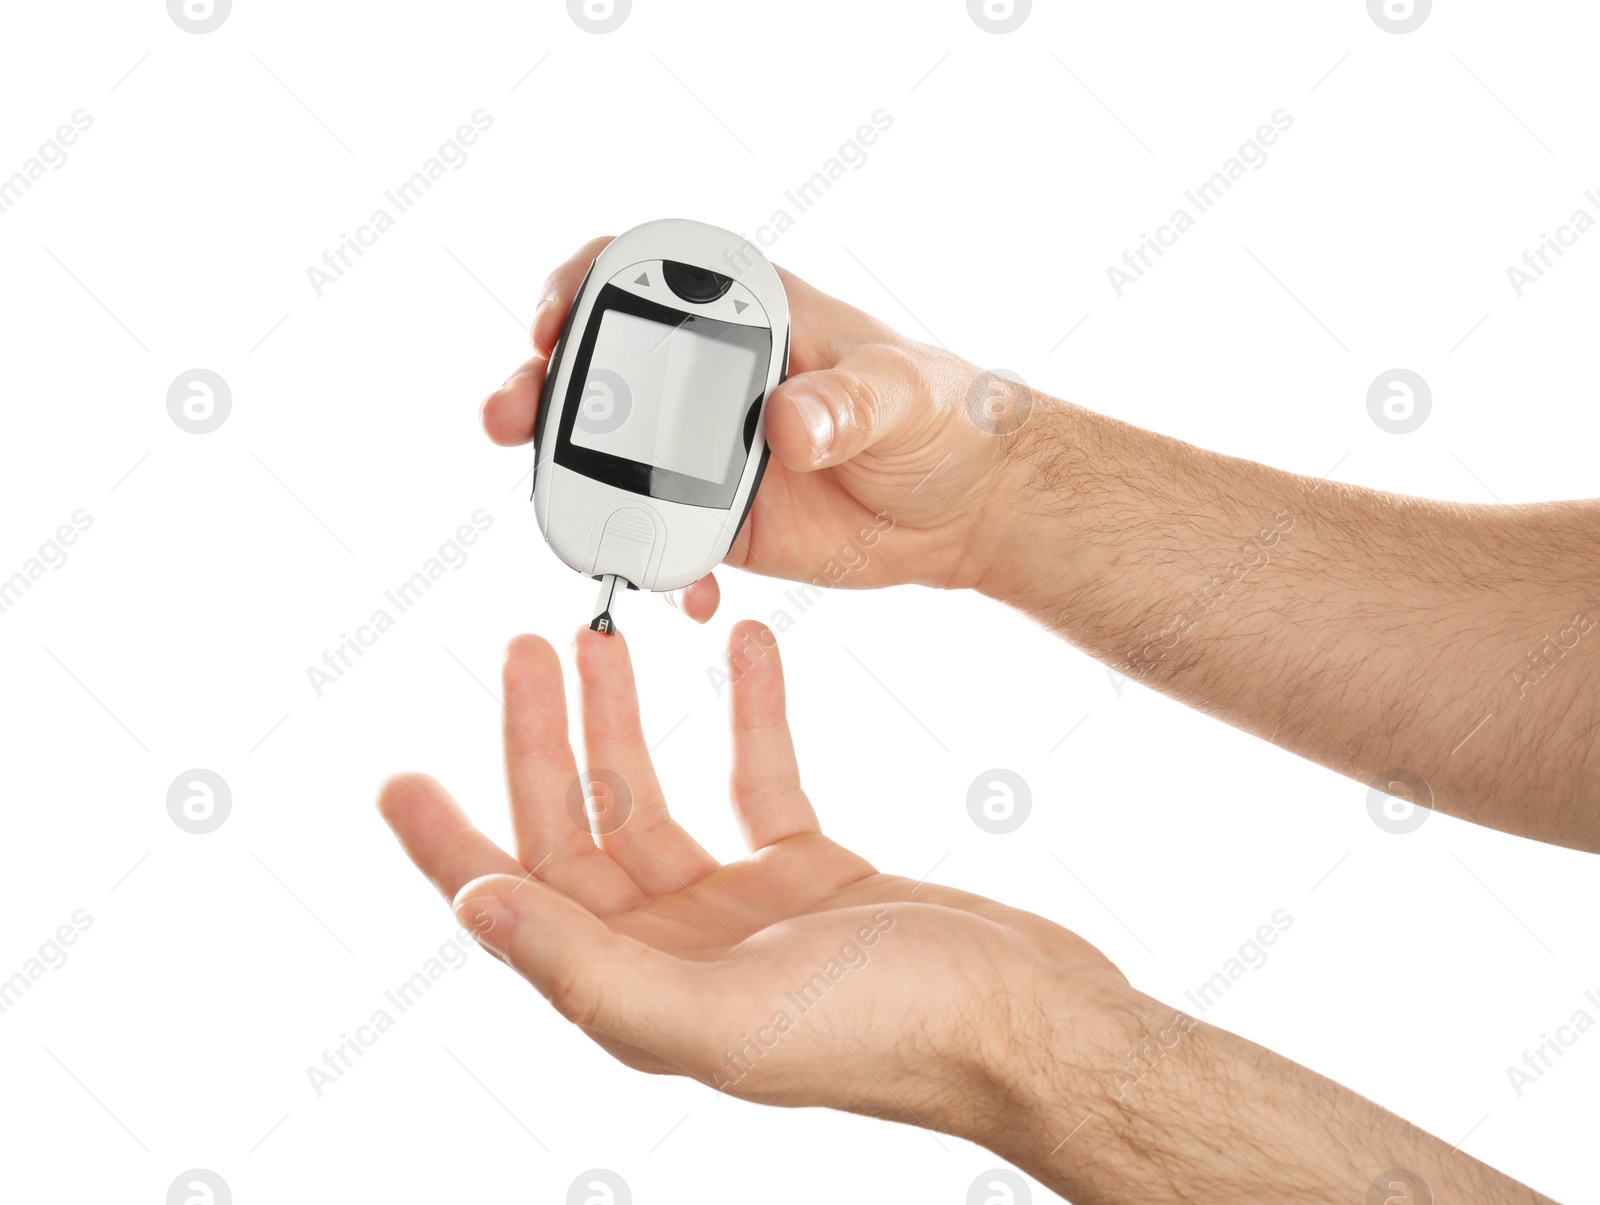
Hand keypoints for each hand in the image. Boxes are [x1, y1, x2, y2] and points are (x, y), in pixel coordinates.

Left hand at [377, 620, 1130, 1134]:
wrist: (1032, 1024)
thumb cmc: (895, 1036)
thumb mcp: (726, 1011)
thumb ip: (591, 968)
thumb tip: (476, 908)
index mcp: (639, 993)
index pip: (513, 908)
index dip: (447, 846)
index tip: (397, 775)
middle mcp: (677, 952)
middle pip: (580, 831)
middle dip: (544, 740)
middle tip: (522, 647)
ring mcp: (744, 911)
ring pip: (656, 797)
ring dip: (627, 718)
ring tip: (603, 637)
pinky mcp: (810, 873)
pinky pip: (758, 778)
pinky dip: (746, 713)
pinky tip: (741, 649)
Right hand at [483, 237, 1029, 620]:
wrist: (969, 506)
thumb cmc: (946, 416)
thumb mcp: (906, 395)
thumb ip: (848, 403)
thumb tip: (789, 425)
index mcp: (751, 314)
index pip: (644, 272)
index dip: (581, 283)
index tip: (552, 319)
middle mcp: (710, 378)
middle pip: (599, 367)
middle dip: (539, 386)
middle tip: (510, 415)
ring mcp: (705, 450)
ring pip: (609, 453)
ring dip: (569, 480)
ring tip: (569, 520)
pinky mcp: (720, 518)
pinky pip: (660, 537)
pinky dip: (656, 564)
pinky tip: (690, 594)